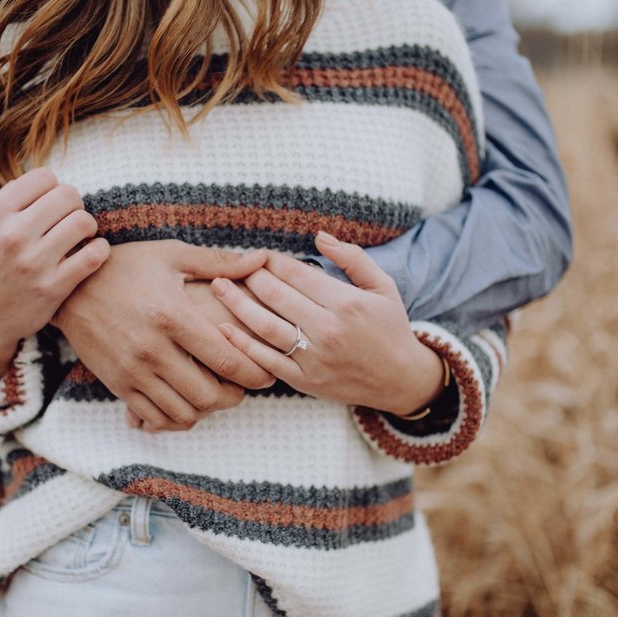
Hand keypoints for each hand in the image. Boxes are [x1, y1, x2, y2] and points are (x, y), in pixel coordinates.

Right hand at [0, 168, 108, 379]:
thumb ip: (11, 201)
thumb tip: (48, 179)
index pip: (44, 177)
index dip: (54, 188)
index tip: (52, 205)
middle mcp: (12, 235)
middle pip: (68, 195)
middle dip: (74, 205)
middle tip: (69, 220)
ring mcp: (33, 262)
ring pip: (83, 222)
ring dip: (88, 226)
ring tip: (81, 235)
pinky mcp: (53, 287)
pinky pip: (93, 255)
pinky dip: (100, 249)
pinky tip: (93, 252)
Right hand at [51, 240, 275, 431]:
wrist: (69, 288)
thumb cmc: (125, 266)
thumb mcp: (171, 255)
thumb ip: (220, 262)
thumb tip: (262, 259)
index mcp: (172, 316)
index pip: (226, 360)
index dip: (255, 374)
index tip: (267, 375)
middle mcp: (152, 349)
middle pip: (208, 395)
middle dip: (234, 398)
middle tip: (243, 388)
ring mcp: (132, 371)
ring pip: (183, 412)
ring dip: (207, 410)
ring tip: (216, 395)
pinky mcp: (117, 385)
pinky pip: (155, 418)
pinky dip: (177, 418)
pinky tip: (187, 402)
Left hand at [211, 232, 445, 415]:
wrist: (400, 380)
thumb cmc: (390, 328)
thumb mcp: (383, 287)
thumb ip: (353, 258)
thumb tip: (319, 235)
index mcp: (346, 302)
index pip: (297, 273)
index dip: (271, 261)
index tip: (257, 255)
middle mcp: (328, 329)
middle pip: (276, 296)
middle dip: (250, 277)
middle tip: (232, 267)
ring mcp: (314, 358)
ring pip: (265, 326)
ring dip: (236, 304)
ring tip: (217, 287)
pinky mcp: (305, 380)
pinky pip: (266, 361)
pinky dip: (242, 345)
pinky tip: (223, 329)